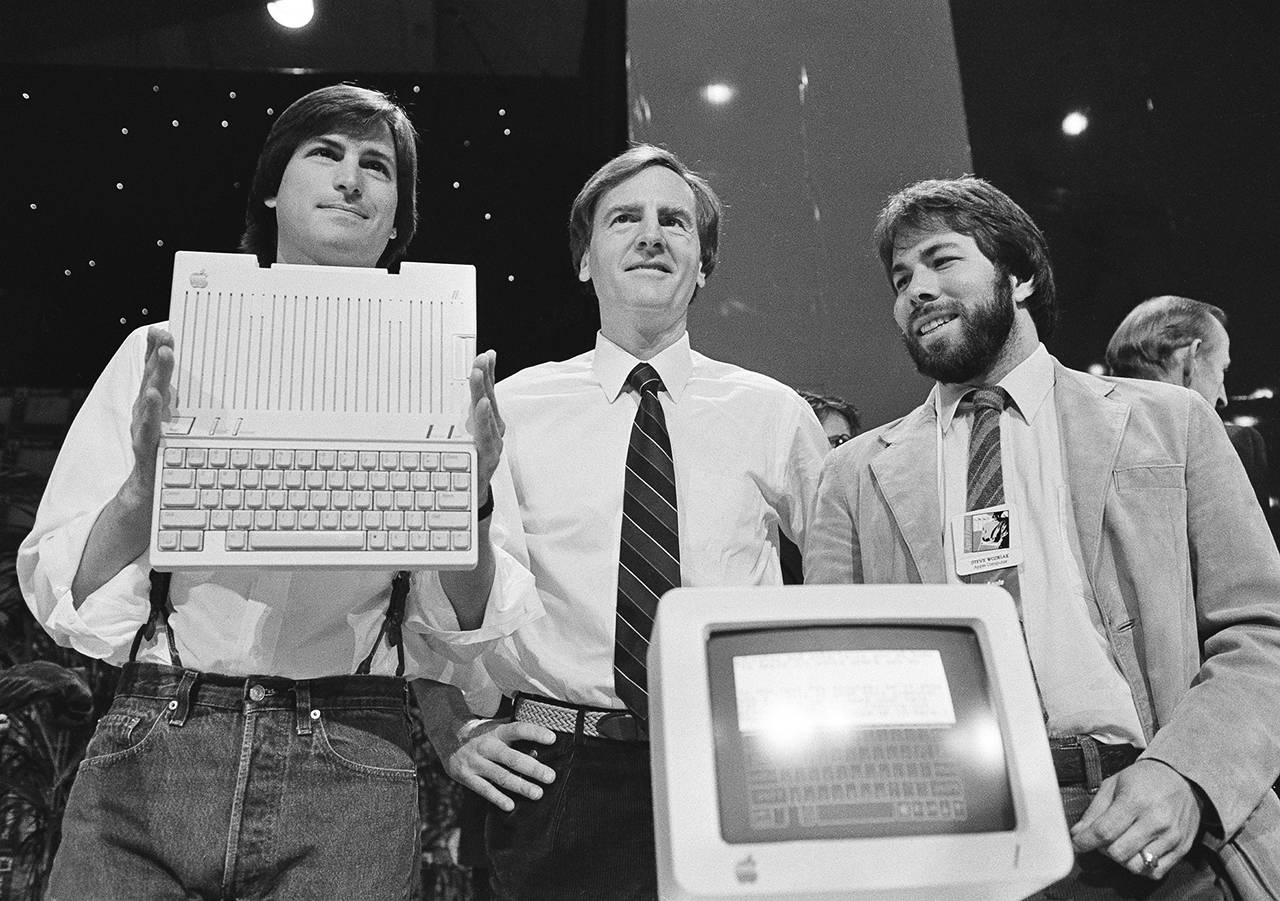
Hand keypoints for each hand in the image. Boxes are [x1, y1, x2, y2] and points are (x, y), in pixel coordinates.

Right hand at [124, 327, 174, 506]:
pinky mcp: (145, 444)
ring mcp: (144, 426)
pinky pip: (148, 425)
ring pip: (150, 395)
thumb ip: (185, 402)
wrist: (148, 487)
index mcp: (153, 401)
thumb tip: (210, 381)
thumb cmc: (165, 450)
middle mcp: (145, 410)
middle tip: (167, 335)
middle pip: (153, 377)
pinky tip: (153, 396)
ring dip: (157, 373)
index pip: (154, 370)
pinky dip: (150, 409)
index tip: (162, 329)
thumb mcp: (177, 422)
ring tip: (164, 355)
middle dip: (159, 354)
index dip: (156, 349)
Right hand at [443, 717, 555, 810]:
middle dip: (533, 768)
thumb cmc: (483, 734)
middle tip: (550, 777)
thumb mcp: (497, 728)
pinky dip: (498, 798)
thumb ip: (516, 737)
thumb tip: (540, 748)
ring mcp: (475, 762)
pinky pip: (484, 790)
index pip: (518, 729)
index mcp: (497, 731)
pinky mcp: (466, 777)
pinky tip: (511, 806)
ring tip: (538, 793)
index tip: (552, 739)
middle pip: (512, 758)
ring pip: (501, 776)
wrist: (448, 737)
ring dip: (520, 786)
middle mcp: (486, 745)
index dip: (535, 733)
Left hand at [465, 350, 503, 505]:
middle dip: (485, 377)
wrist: (472, 497)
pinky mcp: (489, 456)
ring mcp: (494, 443)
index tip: (487, 354)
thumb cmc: (469, 465)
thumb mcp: (465, 437)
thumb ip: (464, 418)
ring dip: (482, 391)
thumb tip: (459, 396)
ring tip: (478, 373)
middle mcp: (495, 431)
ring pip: (488, 413)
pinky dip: (484, 418)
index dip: (489, 373)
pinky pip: (486, 434)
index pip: (488, 392)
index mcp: (489, 423)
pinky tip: (481, 405)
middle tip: (480, 358)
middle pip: (489, 399)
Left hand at [1070, 759, 1204, 879]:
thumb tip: (1077, 833)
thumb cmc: (1145, 779)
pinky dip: (1141, 867)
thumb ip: (1094, 810)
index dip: (1085, 841)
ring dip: (1122, 859)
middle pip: (1118, 853)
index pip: (1104, 831)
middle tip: (1103, 839)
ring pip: (1136, 866)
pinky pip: (1155, 872)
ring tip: (1122, 843)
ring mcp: (1171, 837)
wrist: (1182, 778)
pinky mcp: (1182, 848)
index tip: (1077, 844)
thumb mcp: (1113, 784)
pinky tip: (1138, 851)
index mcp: (1135, 801)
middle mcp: (1155, 821)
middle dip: (1103, 849)